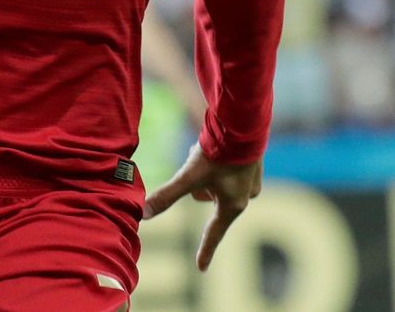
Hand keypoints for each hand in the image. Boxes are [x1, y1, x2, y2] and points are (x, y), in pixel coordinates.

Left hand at [142, 143, 262, 270]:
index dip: (205, 250)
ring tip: (208, 151)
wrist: (243, 126)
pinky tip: (219, 145)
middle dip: (197, 183)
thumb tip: (143, 214)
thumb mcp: (189, 176)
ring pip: (213, 181)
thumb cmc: (219, 154)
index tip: (200, 268)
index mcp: (233, 205)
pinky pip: (224, 168)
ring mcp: (250, 182)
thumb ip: (166, 196)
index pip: (213, 233)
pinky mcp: (251, 166)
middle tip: (199, 163)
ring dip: (204, 169)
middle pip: (206, 198)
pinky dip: (215, 159)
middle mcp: (245, 197)